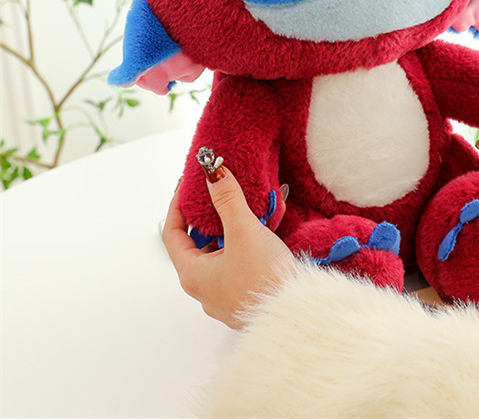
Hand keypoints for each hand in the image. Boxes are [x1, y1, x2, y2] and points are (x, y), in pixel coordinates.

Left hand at [162, 167, 297, 328]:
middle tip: (220, 195)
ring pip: (219, 254)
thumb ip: (228, 200)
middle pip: (196, 244)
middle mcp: (204, 289)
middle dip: (208, 218)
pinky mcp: (245, 295)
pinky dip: (245, 245)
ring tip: (245, 211)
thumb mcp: (243, 231)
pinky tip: (262, 232)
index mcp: (193, 275)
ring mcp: (225, 295)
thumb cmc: (264, 279)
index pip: (173, 234)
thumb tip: (214, 176)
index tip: (188, 188)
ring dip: (230, 231)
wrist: (295, 313)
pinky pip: (238, 264)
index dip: (178, 207)